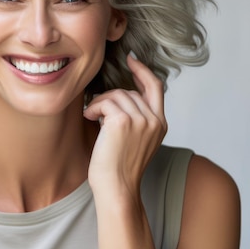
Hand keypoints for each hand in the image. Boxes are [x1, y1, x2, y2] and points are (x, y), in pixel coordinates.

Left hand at [83, 52, 167, 196]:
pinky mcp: (123, 122)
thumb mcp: (134, 140)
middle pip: (129, 91)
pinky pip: (104, 102)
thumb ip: (135, 118)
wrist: (116, 188)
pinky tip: (89, 119)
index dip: (143, 71)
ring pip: (116, 94)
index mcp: (160, 124)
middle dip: (109, 98)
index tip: (131, 59)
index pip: (156, 87)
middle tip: (96, 112)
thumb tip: (118, 95)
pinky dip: (93, 108)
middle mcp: (154, 121)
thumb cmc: (118, 168)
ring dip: (99, 103)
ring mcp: (141, 120)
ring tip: (92, 117)